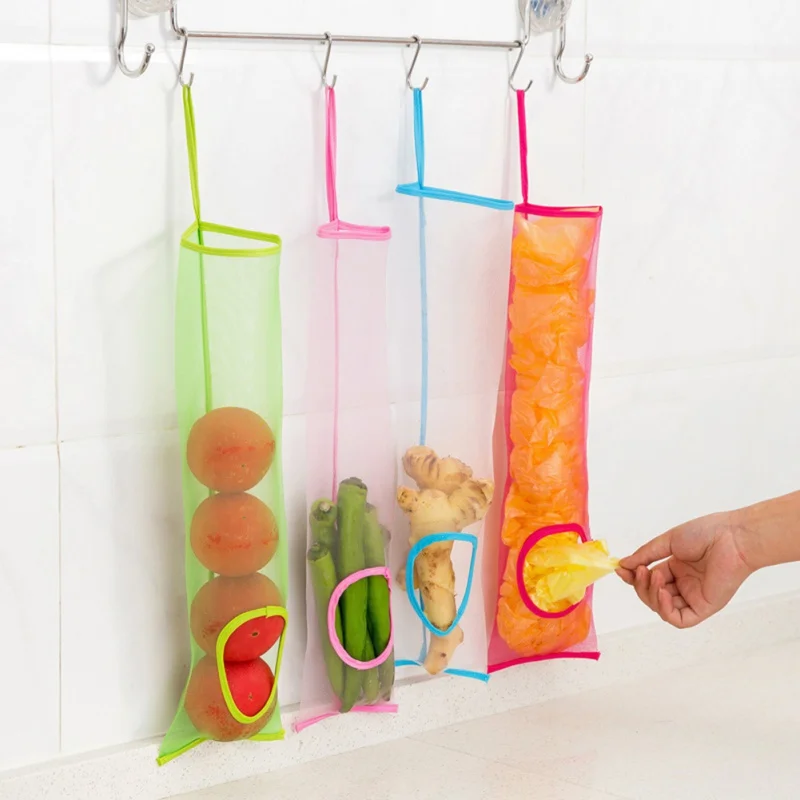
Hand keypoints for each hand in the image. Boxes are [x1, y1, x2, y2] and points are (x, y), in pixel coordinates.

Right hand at [617, 512, 754, 628]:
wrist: (732, 537)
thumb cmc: (705, 534)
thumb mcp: (668, 542)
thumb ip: (645, 555)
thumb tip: (623, 564)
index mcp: (677, 568)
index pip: (649, 579)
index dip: (634, 577)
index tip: (620, 569)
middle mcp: (684, 585)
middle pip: (652, 595)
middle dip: (640, 586)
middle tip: (640, 571)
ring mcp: (693, 597)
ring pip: (662, 608)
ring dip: (651, 594)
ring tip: (654, 575)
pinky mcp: (703, 608)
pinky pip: (679, 619)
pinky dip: (665, 609)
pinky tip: (663, 593)